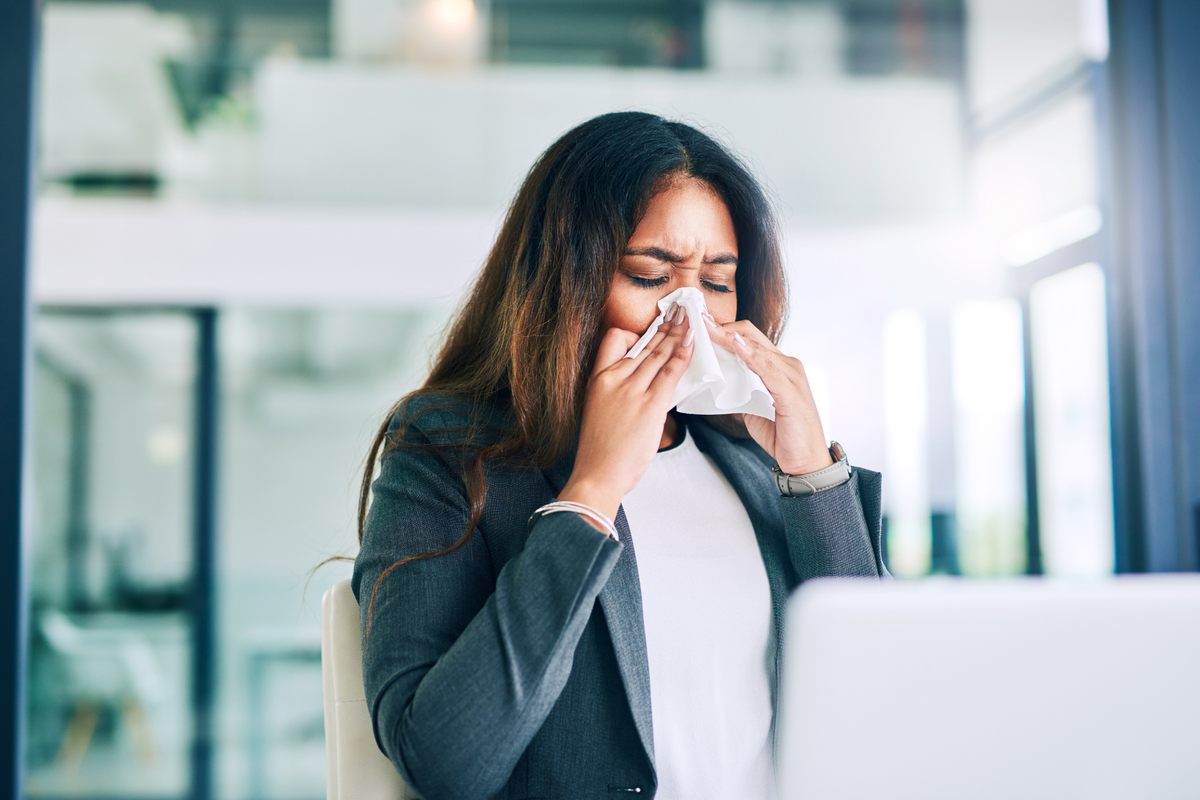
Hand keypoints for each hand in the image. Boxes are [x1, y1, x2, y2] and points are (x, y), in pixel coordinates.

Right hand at [559, 308, 694, 521]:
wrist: (597, 475)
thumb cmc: (600, 452)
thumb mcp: (599, 413)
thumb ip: (619, 394)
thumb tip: (645, 387)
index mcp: (597, 380)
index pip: (615, 341)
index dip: (636, 334)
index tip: (651, 331)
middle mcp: (613, 379)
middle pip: (643, 344)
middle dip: (665, 326)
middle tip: (680, 312)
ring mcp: (632, 390)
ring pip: (659, 353)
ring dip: (678, 334)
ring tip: (690, 322)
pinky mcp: (650, 404)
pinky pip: (670, 372)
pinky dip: (683, 355)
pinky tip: (692, 344)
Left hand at [705, 319, 832, 474]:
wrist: (805, 461)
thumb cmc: (782, 434)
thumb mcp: (753, 406)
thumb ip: (740, 389)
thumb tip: (717, 380)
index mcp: (777, 366)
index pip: (748, 337)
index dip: (723, 329)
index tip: (700, 324)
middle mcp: (787, 365)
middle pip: (751, 335)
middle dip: (721, 327)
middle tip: (697, 321)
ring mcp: (791, 376)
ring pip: (757, 347)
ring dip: (728, 337)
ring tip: (707, 329)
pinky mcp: (791, 392)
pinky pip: (768, 368)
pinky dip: (752, 356)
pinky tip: (736, 347)